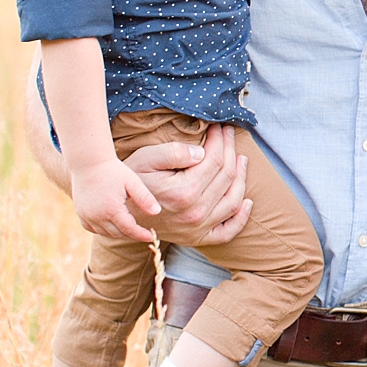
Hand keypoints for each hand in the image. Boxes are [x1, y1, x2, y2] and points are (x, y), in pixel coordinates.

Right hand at [70, 158, 160, 242]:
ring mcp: (86, 215)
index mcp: (112, 209)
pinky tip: (111, 226)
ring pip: (104, 233)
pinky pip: (91, 228)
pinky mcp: (80, 212)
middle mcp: (97, 215)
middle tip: (143, 234)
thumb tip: (157, 212)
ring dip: (118, 234)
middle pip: (117, 233)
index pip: (129, 229)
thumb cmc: (114, 170)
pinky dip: (102, 230)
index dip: (141, 235)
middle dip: (131, 235)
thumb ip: (145, 198)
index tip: (151, 237)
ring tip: (130, 230)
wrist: (89, 161)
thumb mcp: (132, 182)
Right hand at [121, 124, 251, 245]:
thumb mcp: (146, 158)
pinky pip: (228, 231)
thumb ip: (174, 152)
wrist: (118, 208)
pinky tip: (248, 202)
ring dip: (241, 177)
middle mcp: (195, 212)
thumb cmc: (132, 179)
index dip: (220, 141)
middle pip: (226, 176)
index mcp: (184, 192)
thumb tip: (203, 152)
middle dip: (231, 151)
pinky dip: (241, 217)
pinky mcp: (197, 238)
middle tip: (230, 136)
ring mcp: (198, 228)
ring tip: (241, 159)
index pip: (215, 160)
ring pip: (233, 200)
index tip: (219, 128)